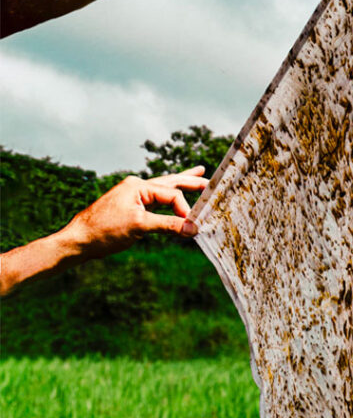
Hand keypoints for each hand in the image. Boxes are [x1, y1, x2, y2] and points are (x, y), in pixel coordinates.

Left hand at [65, 166, 208, 259]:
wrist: (77, 241)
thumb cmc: (103, 231)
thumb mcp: (139, 226)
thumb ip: (168, 225)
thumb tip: (193, 229)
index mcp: (138, 185)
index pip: (170, 194)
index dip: (184, 210)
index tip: (191, 226)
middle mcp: (136, 186)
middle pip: (170, 182)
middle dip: (190, 181)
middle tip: (210, 181)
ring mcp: (132, 196)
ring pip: (163, 189)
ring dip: (180, 185)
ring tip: (197, 175)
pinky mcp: (129, 207)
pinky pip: (155, 200)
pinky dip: (168, 200)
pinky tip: (174, 198)